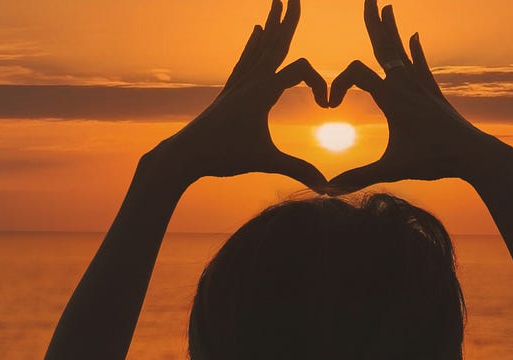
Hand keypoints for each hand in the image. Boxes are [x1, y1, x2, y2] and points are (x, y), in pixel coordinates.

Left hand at [141, 0, 328, 189]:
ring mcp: (239, 83)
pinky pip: (247, 58)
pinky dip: (255, 42)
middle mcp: (250, 80)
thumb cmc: (223, 156)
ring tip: (277, 2)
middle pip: (275, 42)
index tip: (326, 108)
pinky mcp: (230, 90)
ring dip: (272, 23)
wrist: (184, 155)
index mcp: (262, 92)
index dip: (321, 84)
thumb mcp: (265, 162)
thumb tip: (328, 187)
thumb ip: (298, 169)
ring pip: (261, 46)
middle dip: (288, 18)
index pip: (301, 71)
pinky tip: (256, 31)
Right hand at [323, 0, 512, 194]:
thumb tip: (326, 191)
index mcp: (393, 98)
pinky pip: (421, 65)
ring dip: (391, 29)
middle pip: (384, 46)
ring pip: (402, 51)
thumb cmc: (435, 161)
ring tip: (386, 6)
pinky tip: (414, 36)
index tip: (330, 108)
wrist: (475, 156)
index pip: (356, 74)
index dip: (337, 85)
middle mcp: (407, 86)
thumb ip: (358, 176)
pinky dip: (415, 50)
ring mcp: (422, 87)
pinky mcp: (433, 94)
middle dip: (373, 22)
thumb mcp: (393, 169)